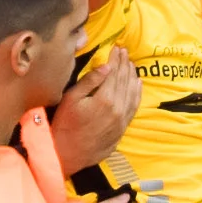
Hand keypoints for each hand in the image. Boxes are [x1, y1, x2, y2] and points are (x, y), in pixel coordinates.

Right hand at [51, 52, 139, 168]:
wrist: (67, 154)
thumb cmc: (64, 125)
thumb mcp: (71, 99)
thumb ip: (90, 81)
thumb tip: (106, 66)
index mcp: (105, 99)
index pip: (114, 73)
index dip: (116, 59)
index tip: (117, 48)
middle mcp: (118, 108)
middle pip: (125, 80)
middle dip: (125, 64)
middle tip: (124, 51)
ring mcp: (122, 119)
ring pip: (132, 92)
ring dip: (132, 75)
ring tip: (131, 63)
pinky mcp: (122, 127)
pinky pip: (135, 106)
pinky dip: (137, 92)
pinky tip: (138, 84)